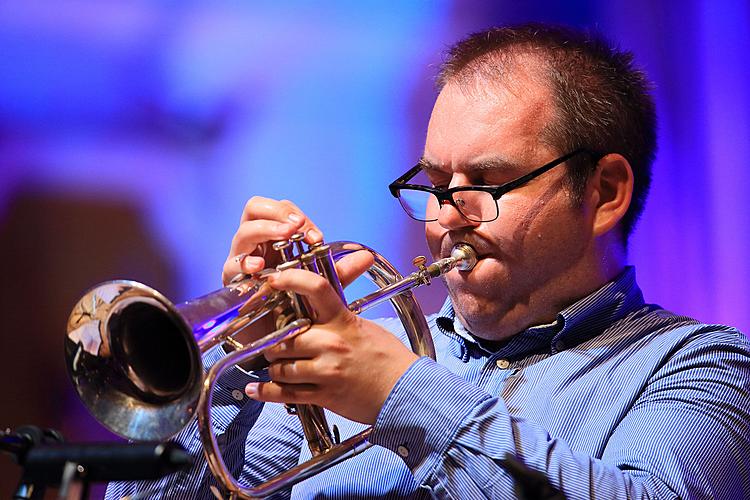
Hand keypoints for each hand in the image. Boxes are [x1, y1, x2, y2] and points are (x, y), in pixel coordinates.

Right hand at [221, 196, 322, 285]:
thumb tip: (326, 244)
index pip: (278, 207)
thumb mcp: (307, 267)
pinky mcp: (232, 277)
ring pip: (244, 232)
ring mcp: (239, 255)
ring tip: (285, 236)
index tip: (315, 235)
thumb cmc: (290, 289)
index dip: (296, 214)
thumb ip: (316, 254)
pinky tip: (259, 266)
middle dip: (278, 212)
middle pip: (254, 207)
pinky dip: (245, 262)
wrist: (272, 320)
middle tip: (296, 226)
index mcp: (269, 231)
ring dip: (267, 229)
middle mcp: (252, 238)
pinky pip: (232, 265)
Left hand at [245, 264, 419, 424]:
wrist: (405, 391)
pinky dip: (266, 392)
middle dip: (275, 344)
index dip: (290, 280)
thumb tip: (313, 307)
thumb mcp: (363, 327)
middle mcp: (331, 343)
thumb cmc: (387, 358)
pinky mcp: (323, 395)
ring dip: (275, 368)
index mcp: (342, 320)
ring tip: (279, 368)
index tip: (273, 279)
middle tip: (275, 345)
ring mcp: (326, 371)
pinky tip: (255, 389)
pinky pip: (285, 393)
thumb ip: (337, 317)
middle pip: (284, 337)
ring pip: (280, 367)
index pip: (315, 288)